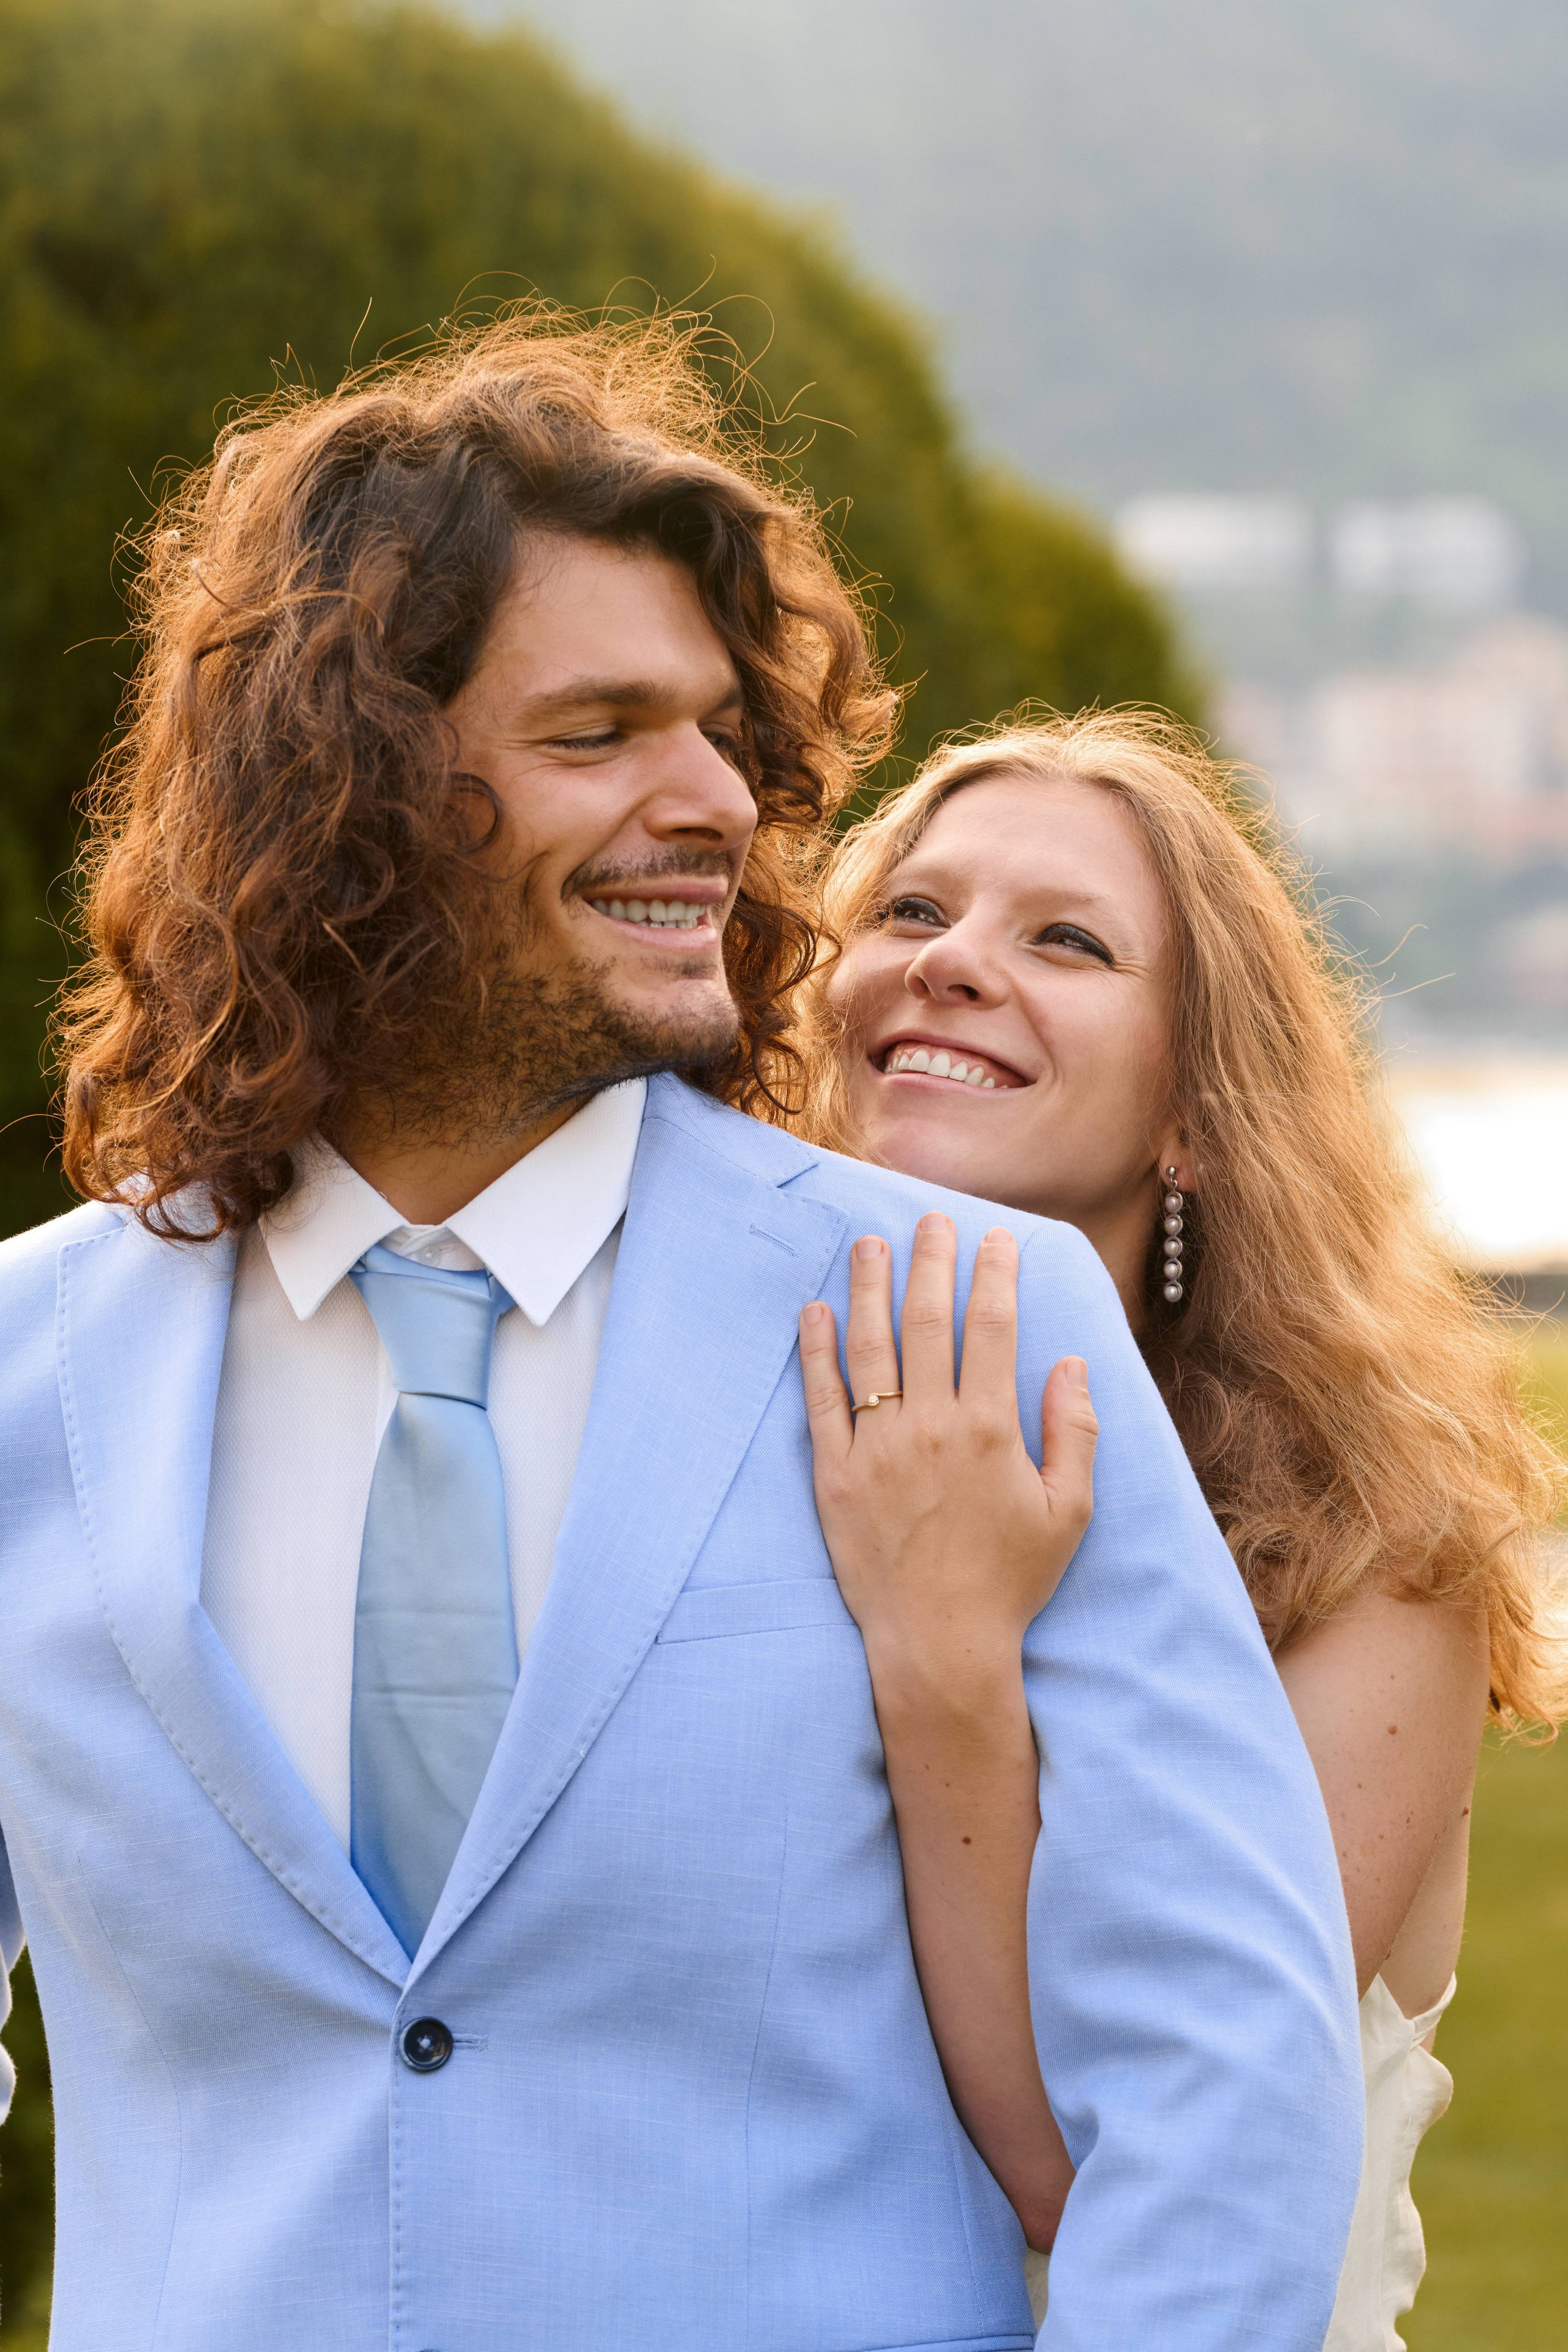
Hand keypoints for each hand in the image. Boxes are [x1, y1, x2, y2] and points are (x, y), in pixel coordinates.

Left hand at [799, 1212, 1097, 1689]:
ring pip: (870, 1348)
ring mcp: (876, 1449)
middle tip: (931, 1219)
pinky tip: (815, 1311)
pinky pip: (821, 1400)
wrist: (940, 1645)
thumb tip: (1073, 1364)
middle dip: (931, 1261)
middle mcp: (931, 1427)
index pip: (993, 1329)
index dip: (995, 1275)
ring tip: (869, 1244)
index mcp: (990, 1429)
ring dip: (870, 1287)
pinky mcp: (834, 1475)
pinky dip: (816, 1351)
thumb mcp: (1067, 1511)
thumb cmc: (1010, 1581)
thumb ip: (1074, 1432)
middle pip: (928, 1321)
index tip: (996, 1238)